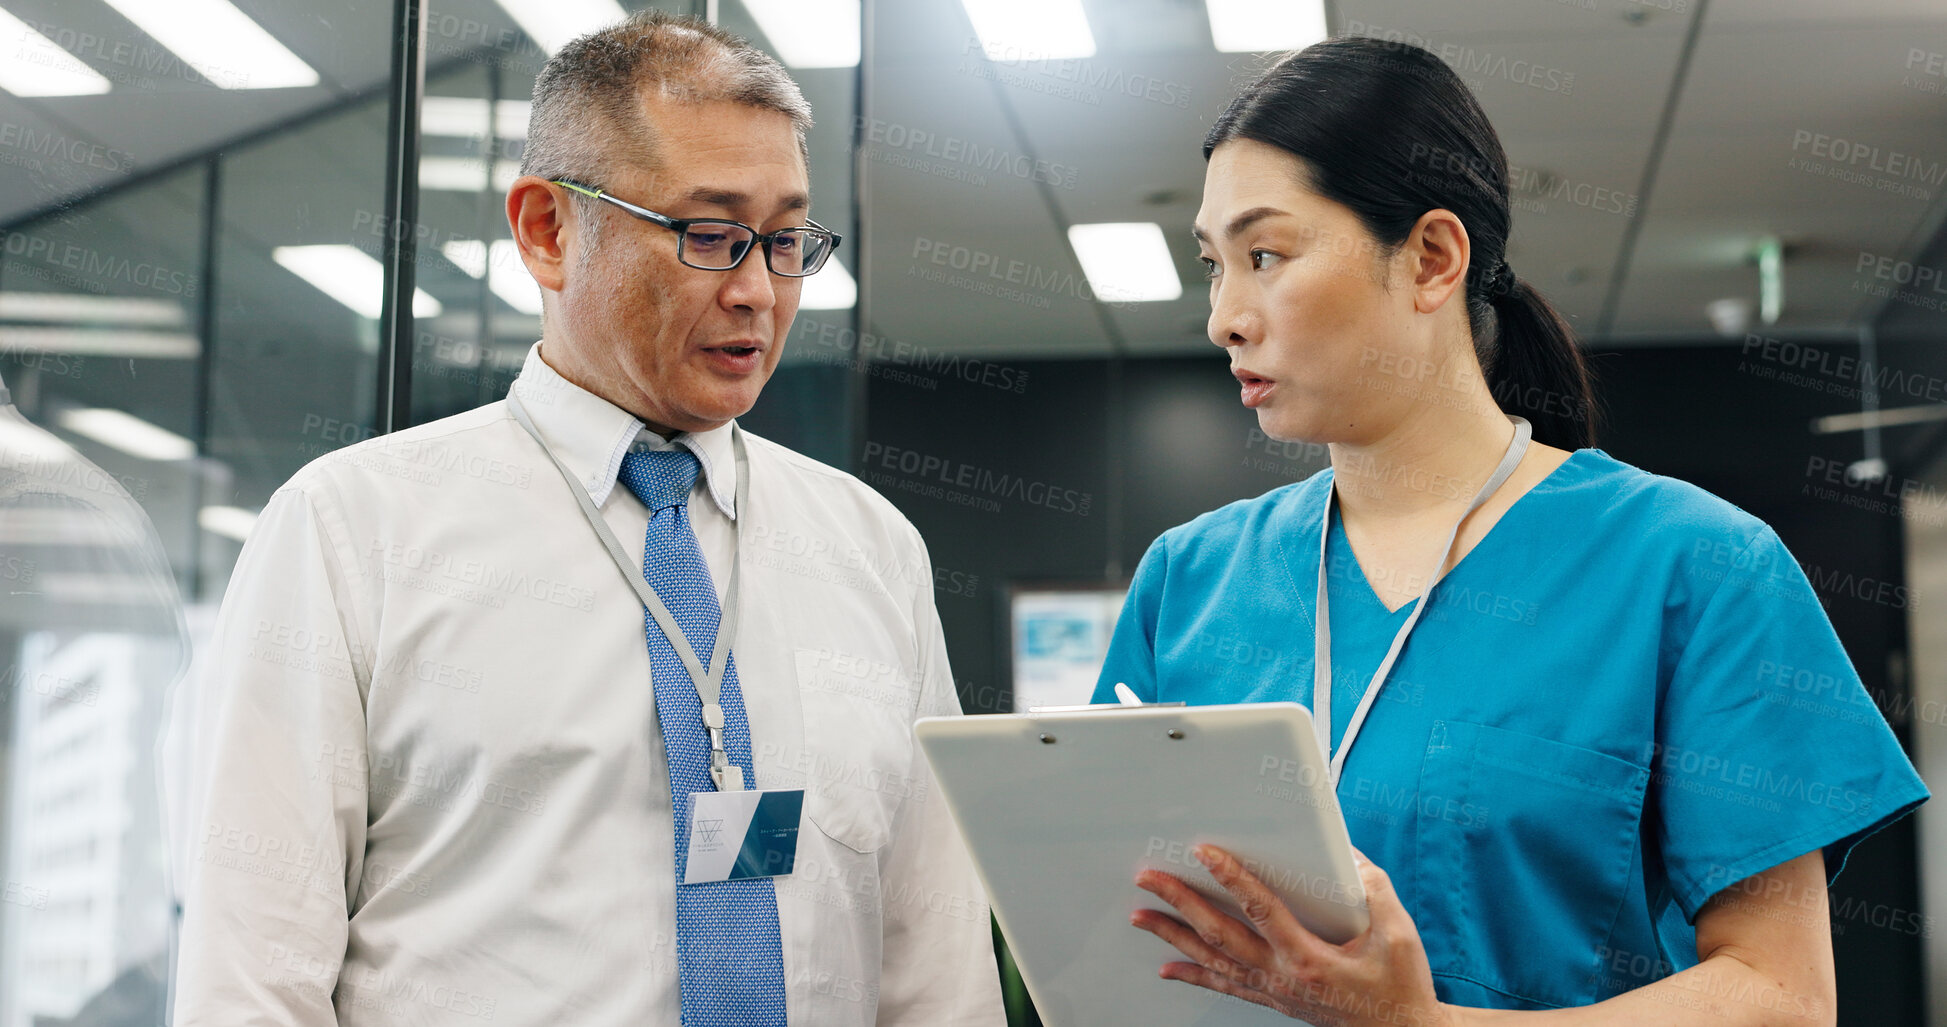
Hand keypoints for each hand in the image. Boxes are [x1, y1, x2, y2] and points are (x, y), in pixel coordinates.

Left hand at [1131, 844, 1456, 1026]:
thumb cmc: (1399, 987)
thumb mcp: (1398, 932)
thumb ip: (1371, 888)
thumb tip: (1346, 853)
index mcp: (1309, 957)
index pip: (1260, 909)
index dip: (1230, 878)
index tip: (1205, 853)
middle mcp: (1282, 975)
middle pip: (1219, 934)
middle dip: (1180, 903)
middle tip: (1150, 879)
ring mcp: (1273, 990)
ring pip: (1212, 960)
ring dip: (1173, 936)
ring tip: (1142, 916)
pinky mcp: (1274, 998)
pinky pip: (1224, 985)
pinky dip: (1193, 975)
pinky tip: (1168, 968)